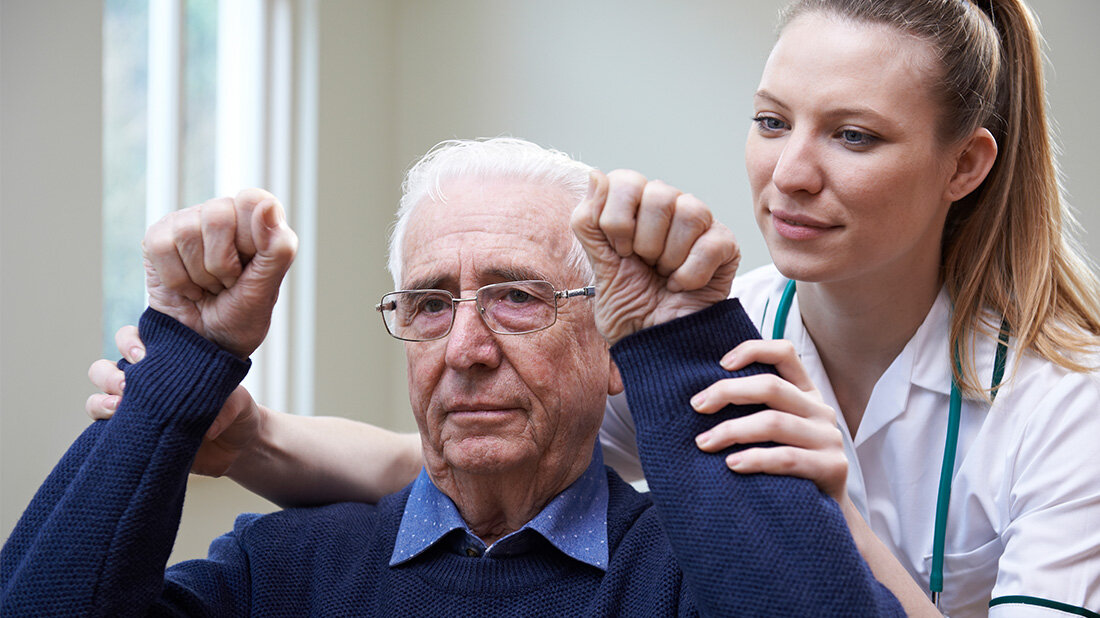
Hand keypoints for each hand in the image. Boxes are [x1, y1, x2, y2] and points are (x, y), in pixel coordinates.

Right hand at [86, 325, 264, 476]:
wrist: (239, 446)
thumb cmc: (236, 410)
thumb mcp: (239, 401)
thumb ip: (227, 406)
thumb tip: (208, 427)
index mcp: (166, 363)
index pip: (133, 340)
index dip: (130, 342)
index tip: (143, 355)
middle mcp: (145, 383)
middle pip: (105, 368)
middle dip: (109, 374)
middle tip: (128, 384)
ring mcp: (137, 410)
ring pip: (98, 397)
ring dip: (101, 400)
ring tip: (120, 407)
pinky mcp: (135, 436)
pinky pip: (103, 429)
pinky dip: (103, 425)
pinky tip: (116, 427)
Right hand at [143, 188, 297, 357]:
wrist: (205, 346)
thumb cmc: (241, 317)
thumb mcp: (267, 289)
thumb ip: (278, 248)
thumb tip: (268, 205)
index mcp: (257, 220)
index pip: (252, 200)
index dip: (250, 239)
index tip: (250, 267)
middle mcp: (223, 214)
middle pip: (218, 217)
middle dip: (222, 265)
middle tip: (227, 283)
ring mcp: (188, 223)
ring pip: (187, 232)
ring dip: (199, 276)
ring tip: (208, 287)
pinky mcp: (159, 238)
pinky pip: (161, 246)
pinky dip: (176, 279)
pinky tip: (187, 288)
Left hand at [571, 170, 739, 343]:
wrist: (656, 344)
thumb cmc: (629, 305)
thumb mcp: (598, 265)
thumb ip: (588, 221)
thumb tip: (594, 174)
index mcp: (634, 205)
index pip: (626, 180)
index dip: (617, 219)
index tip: (619, 252)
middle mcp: (668, 206)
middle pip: (658, 194)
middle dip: (644, 242)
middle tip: (644, 265)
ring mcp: (700, 224)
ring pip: (689, 211)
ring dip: (669, 256)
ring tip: (664, 275)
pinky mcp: (726, 245)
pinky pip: (710, 244)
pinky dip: (690, 274)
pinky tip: (682, 285)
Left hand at [690, 339, 846, 500]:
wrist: (825, 515)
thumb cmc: (786, 470)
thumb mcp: (774, 434)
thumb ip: (754, 411)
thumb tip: (701, 398)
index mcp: (806, 394)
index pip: (784, 354)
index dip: (753, 350)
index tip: (720, 364)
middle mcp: (820, 410)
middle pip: (771, 386)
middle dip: (727, 392)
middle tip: (696, 406)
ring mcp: (828, 438)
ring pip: (774, 422)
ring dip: (732, 430)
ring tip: (704, 442)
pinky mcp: (832, 467)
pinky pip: (787, 458)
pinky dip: (756, 459)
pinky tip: (732, 465)